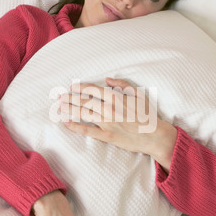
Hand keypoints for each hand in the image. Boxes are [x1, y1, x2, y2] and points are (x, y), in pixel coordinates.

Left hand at [60, 77, 176, 171]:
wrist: (155, 136)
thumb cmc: (147, 115)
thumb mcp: (138, 94)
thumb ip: (123, 84)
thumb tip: (108, 79)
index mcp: (116, 97)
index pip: (93, 90)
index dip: (81, 87)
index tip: (72, 86)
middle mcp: (109, 109)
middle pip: (85, 101)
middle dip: (71, 98)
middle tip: (60, 97)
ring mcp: (107, 123)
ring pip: (84, 114)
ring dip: (70, 109)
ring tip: (60, 107)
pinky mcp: (107, 136)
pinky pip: (88, 130)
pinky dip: (76, 127)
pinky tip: (67, 123)